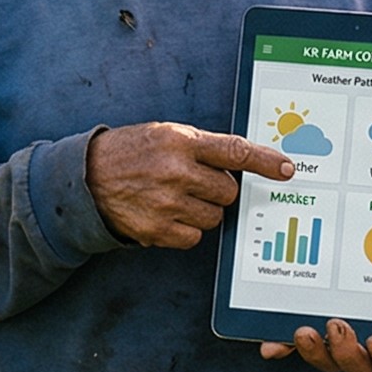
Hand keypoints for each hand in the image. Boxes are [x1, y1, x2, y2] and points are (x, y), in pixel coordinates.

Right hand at [86, 122, 294, 249]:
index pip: (235, 152)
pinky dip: (185, 229)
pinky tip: (164, 214)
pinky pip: (194, 237)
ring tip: (174, 197)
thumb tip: (241, 163)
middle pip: (228, 191)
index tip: (286, 170)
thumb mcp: (164, 134)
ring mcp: (167, 203)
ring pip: (214, 217)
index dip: (265, 162)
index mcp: (180, 141)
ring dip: (201, 210)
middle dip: (218, 190)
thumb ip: (201, 146)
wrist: (85, 178)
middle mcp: (176, 171)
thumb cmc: (130, 152)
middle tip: (194, 183)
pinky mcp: (158, 230)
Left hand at [260, 270, 371, 371]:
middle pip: (358, 367)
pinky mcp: (316, 325)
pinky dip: (282, 346)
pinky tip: (269, 345)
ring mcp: (342, 338)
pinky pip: (297, 342)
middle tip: (338, 326)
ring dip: (314, 352)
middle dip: (346, 354)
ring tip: (303, 330)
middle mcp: (371, 347)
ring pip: (327, 359)